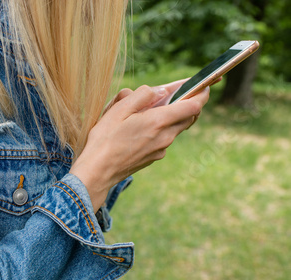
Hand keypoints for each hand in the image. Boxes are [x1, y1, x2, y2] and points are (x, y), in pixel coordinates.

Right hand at [70, 82, 209, 210]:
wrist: (98, 172)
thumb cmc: (105, 139)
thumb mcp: (119, 109)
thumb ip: (142, 95)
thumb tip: (160, 91)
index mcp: (158, 121)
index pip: (193, 105)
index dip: (202, 93)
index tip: (205, 85)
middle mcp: (165, 137)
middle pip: (189, 117)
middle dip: (187, 103)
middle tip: (175, 94)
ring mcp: (161, 149)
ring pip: (174, 127)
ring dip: (169, 116)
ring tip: (145, 112)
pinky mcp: (154, 157)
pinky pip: (164, 138)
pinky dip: (159, 129)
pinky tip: (138, 128)